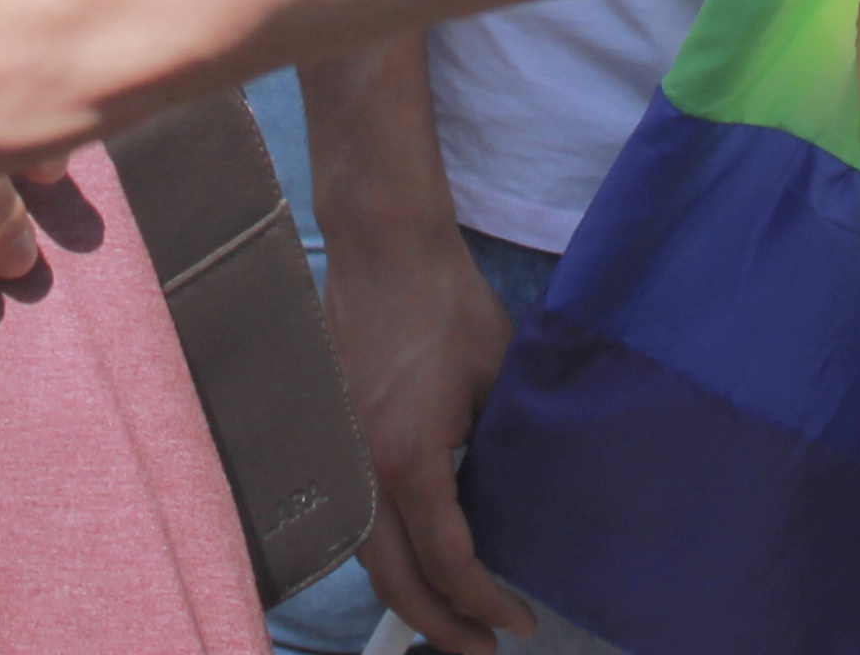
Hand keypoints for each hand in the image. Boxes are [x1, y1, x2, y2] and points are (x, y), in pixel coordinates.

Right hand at [321, 212, 538, 652]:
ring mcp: (337, 451)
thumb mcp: (503, 381)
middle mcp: (363, 468)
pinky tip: (413, 554)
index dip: (487, 605)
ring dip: (407, 592)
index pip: (449, 565)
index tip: (521, 622)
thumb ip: (511, 451)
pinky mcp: (329, 433)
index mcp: (410, 461)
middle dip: (440, 625)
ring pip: (364, 553)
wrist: (382, 246)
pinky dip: (383, 550)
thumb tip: (531, 505)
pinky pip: (354, 515)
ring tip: (450, 613)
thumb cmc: (446, 303)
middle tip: (484, 646)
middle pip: (394, 581)